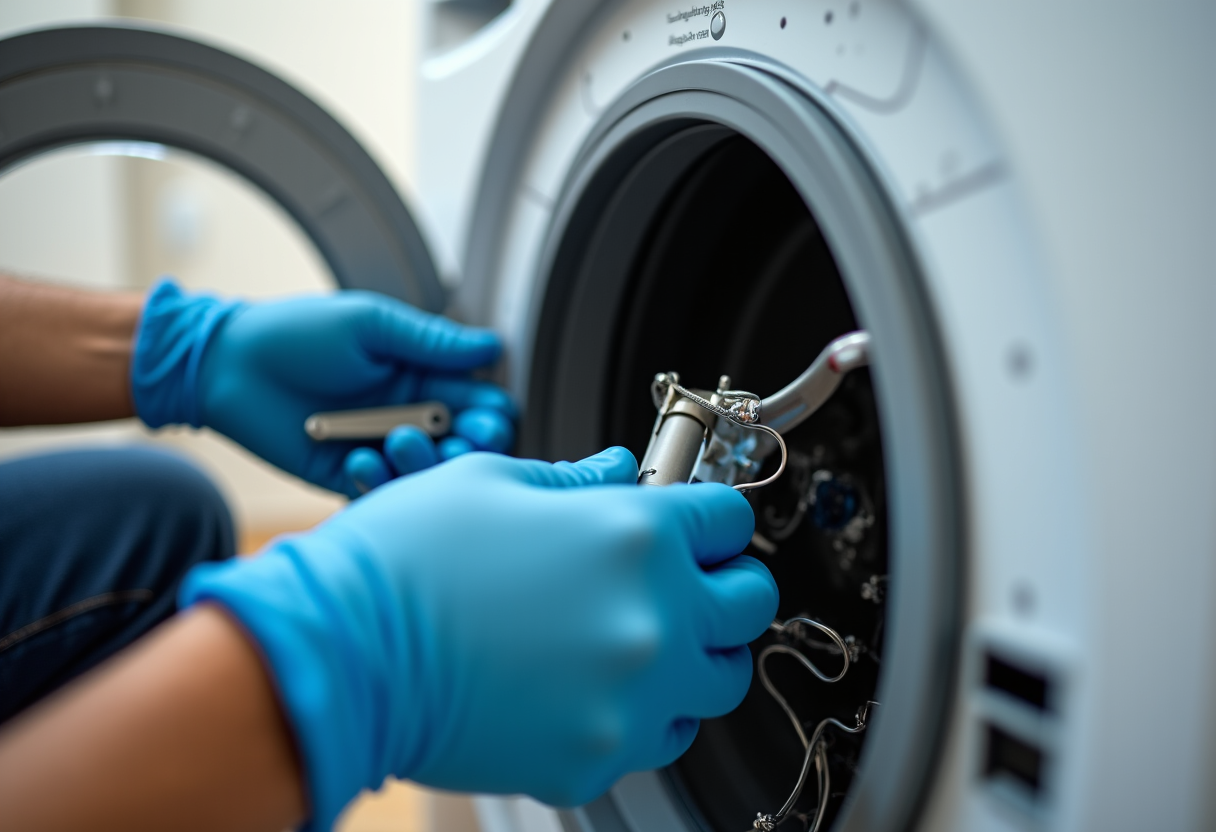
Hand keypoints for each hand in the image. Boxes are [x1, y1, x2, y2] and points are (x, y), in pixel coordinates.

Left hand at [130, 281, 514, 495]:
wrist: (229, 365)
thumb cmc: (298, 333)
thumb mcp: (372, 325)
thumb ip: (432, 341)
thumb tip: (493, 347)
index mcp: (422, 377)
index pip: (479, 404)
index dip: (491, 416)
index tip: (485, 419)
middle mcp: (408, 416)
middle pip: (464, 448)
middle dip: (468, 449)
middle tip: (457, 442)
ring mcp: (379, 449)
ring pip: (426, 475)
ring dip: (423, 464)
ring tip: (397, 442)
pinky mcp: (347, 476)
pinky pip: (379, 492)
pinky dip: (376, 481)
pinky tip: (357, 460)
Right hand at [180, 448, 777, 829]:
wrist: (341, 653)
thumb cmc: (407, 559)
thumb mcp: (494, 481)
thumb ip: (579, 481)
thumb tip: (623, 474)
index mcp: (634, 533)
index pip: (730, 519)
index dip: (709, 517)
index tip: (693, 526)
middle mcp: (652, 616)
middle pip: (751, 603)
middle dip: (723, 585)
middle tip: (682, 582)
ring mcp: (631, 696)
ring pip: (720, 680)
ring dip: (694, 654)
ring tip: (639, 639)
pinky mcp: (599, 758)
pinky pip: (662, 736)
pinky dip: (645, 711)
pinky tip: (596, 686)